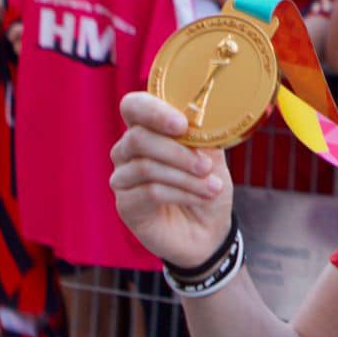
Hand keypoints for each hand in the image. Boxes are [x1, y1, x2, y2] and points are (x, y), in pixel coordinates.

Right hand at [111, 92, 234, 268]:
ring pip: (145, 167)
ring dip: (185, 176)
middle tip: (205, 165)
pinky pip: (149, 192)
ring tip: (212, 186)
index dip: (153, 111)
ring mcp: (124, 178)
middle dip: (177, 151)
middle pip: (138, 138)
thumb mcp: (213, 157)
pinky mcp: (126, 204)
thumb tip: (202, 120)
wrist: (210, 230)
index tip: (182, 124)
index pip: (134, 106)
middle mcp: (128, 150)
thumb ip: (203, 137)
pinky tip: (201, 198)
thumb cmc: (207, 185)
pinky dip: (181, 193)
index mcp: (149, 129)